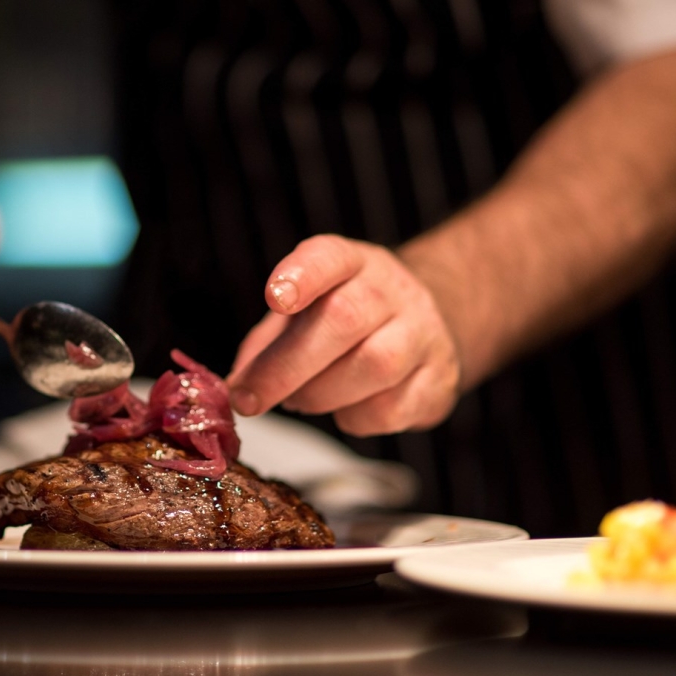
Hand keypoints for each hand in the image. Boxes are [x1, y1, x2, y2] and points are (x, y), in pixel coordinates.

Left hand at [227, 235, 460, 435]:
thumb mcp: (303, 314)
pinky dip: (354, 418)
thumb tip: (236, 387)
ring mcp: (424, 333)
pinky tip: (345, 408)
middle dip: (286, 366)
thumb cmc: (346, 322)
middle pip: (345, 318)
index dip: (301, 275)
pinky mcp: (440, 380)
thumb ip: (266, 344)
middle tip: (249, 400)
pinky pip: (392, 408)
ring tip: (300, 400)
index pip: (329, 257)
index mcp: (351, 263)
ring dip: (321, 394)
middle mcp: (392, 290)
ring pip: (375, 364)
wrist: (424, 328)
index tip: (274, 298)